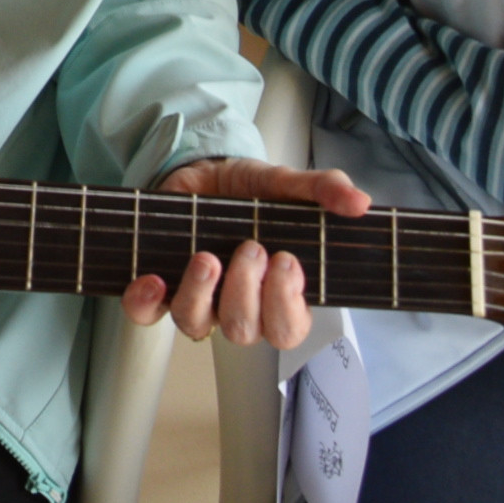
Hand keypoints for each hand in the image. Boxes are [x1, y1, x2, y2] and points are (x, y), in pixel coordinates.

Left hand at [120, 158, 369, 347]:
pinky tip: (154, 278)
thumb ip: (323, 191)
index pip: (289, 329)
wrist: (203, 171)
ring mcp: (197, 296)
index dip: (287, 306)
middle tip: (252, 249)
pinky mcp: (158, 283)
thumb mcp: (287, 184)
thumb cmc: (251, 191)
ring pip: (195, 324)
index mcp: (275, 293)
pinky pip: (145, 313)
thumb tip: (358, 201)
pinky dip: (145, 302)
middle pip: (244, 331)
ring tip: (208, 257)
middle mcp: (236, 304)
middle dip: (248, 294)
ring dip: (201, 294)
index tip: (288, 262)